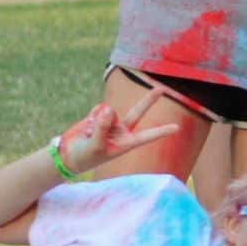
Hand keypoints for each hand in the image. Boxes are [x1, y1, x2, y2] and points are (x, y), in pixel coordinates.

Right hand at [58, 89, 180, 173]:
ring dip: (99, 120)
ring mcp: (112, 122)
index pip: (147, 136)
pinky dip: (92, 116)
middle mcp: (122, 131)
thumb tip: (108, 109)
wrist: (69, 154)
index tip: (177, 128)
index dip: (161, 131)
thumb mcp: (96, 146)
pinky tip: (88, 126)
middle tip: (161, 89)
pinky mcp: (101, 116)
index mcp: (126, 143)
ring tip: (91, 134)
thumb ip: (103, 128)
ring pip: (110, 111)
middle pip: (138, 112)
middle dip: (148, 100)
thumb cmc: (86, 156)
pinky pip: (99, 109)